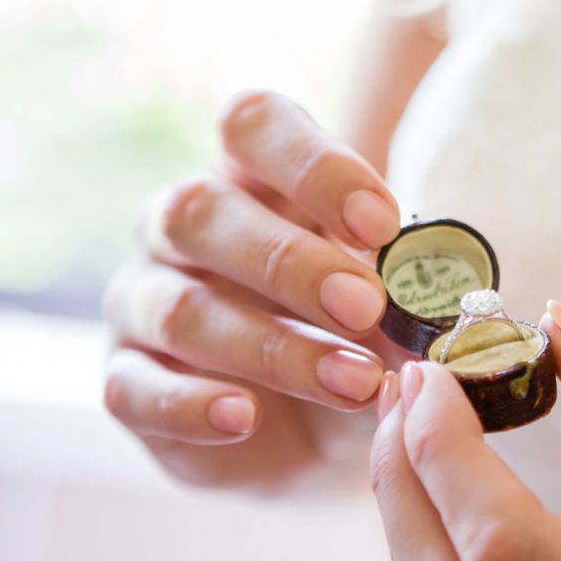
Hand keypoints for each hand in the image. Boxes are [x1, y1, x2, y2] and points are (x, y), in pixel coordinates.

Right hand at [102, 90, 405, 489]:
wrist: (315, 435)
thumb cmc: (355, 339)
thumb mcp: (390, 308)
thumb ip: (403, 293)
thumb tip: (435, 308)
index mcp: (252, 177)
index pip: (254, 126)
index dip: (314, 166)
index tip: (383, 226)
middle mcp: (181, 226)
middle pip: (203, 210)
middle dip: (291, 262)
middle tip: (367, 308)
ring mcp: (143, 301)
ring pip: (180, 308)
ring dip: (273, 348)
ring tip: (353, 384)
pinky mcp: (126, 381)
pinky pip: (133, 389)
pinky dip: (190, 405)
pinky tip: (244, 418)